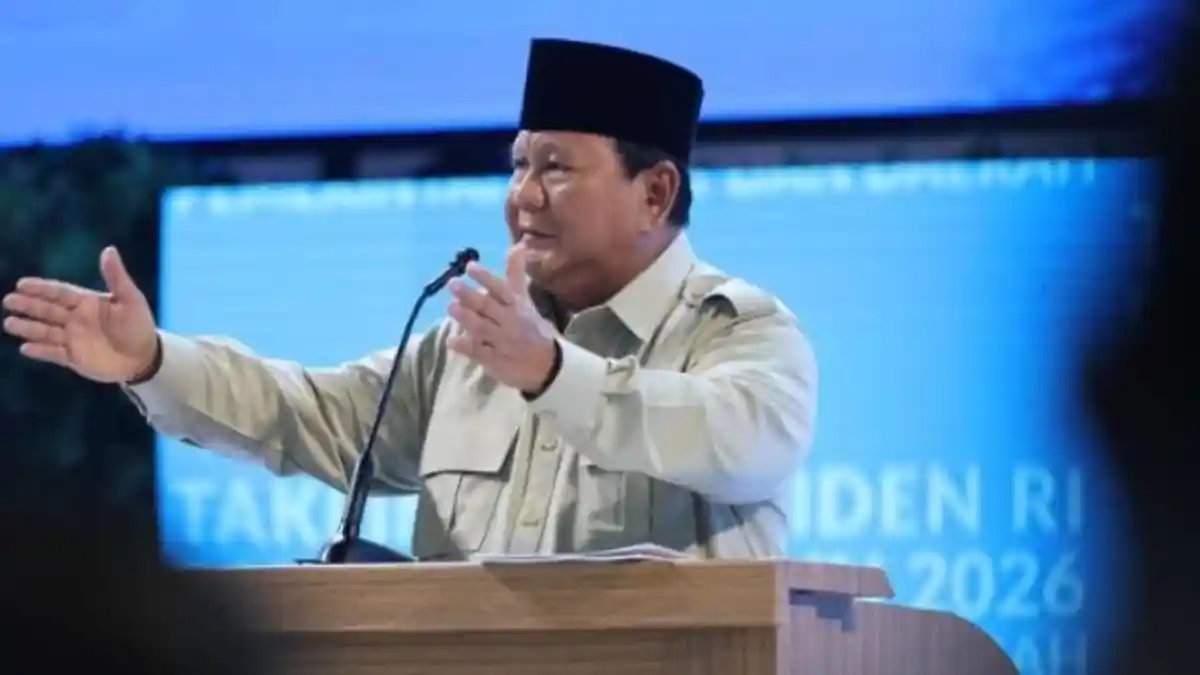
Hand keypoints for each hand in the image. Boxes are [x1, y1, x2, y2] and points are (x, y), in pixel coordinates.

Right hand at [2, 246, 159, 382]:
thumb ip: (116, 277)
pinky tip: (25, 348)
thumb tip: (109, 249)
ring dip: (28, 328)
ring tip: (10, 323)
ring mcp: (72, 338)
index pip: (59, 292)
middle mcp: (75, 318)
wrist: (145, 357)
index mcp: (86, 302)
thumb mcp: (130, 299)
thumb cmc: (139, 325)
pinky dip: (40, 351)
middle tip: (8, 300)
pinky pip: (54, 354)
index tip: (22, 284)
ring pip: (46, 332)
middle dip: (28, 305)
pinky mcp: (73, 358)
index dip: (41, 288)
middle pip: (47, 310)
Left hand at [446, 245, 558, 392]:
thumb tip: (517, 246)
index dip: (485, 277)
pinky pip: (480, 353)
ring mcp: (503, 342)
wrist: (547, 364)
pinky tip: (451, 342)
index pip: (501, 288)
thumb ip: (516, 275)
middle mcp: (511, 322)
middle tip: (452, 284)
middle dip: (470, 295)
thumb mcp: (525, 301)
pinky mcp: (496, 361)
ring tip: (451, 307)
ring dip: (466, 318)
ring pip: (483, 328)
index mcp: (517, 306)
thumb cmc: (531, 328)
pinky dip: (466, 347)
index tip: (470, 266)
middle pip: (489, 307)